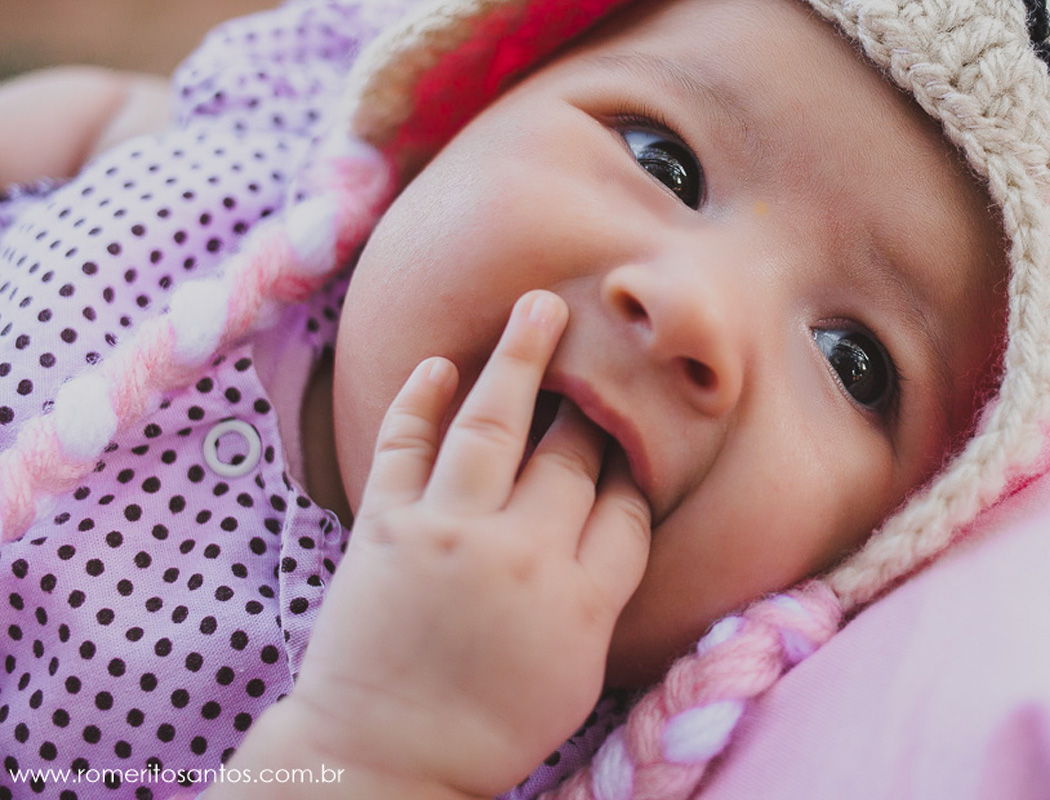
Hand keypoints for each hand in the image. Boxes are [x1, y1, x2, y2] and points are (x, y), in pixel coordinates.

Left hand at [256, 291, 651, 797]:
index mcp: (581, 601)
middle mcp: (521, 555)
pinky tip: (440, 364)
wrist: (386, 756)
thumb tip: (612, 515)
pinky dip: (419, 399)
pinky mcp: (385, 528)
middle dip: (590, 404)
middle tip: (599, 358)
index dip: (631, 466)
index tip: (629, 440)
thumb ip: (602, 590)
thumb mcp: (577, 672)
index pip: (626, 506)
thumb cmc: (489, 727)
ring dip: (521, 357)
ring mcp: (449, 534)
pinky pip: (404, 446)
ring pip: (494, 423)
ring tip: (538, 306)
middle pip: (570, 455)